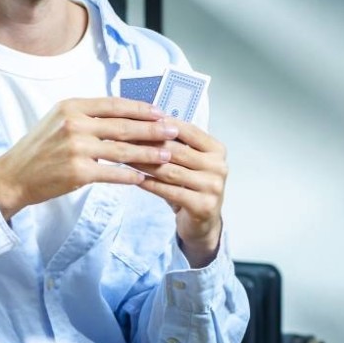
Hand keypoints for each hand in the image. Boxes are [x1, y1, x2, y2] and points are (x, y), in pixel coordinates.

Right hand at [0, 98, 175, 219]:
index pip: (114, 104)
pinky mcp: (77, 173)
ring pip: (122, 150)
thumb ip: (87, 115)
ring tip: (168, 154)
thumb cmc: (38, 150)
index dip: (141, 108)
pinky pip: (113, 173)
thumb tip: (123, 113)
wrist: (12, 177)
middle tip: (174, 130)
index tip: (161, 112)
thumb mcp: (58, 121)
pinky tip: (146, 177)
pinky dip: (131, 175)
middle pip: (123, 126)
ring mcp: (76, 149)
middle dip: (153, 128)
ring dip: (149, 153)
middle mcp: (74, 124)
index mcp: (71, 107)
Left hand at [130, 119, 226, 265]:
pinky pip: (169, 191)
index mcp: (217, 150)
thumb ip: (176, 144)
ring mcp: (213, 187)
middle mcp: (219, 166)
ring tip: (125, 157)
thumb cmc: (191, 187)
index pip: (187, 131)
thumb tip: (147, 121)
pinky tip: (134, 178)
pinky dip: (150, 183)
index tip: (138, 120)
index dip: (162, 125)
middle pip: (177, 151)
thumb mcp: (189, 162)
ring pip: (170, 171)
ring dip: (144, 164)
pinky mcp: (203, 205)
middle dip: (148, 144)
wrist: (203, 223)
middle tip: (124, 138)